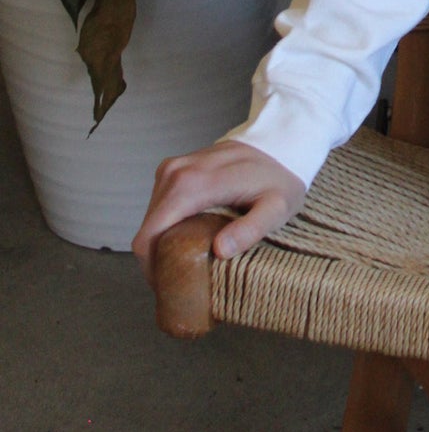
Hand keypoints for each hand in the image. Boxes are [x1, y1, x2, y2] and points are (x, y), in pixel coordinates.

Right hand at [131, 139, 306, 287]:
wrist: (280, 144)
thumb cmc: (279, 180)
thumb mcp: (276, 209)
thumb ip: (250, 229)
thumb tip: (219, 251)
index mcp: (191, 185)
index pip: (148, 236)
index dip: (151, 268)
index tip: (170, 287)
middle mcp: (174, 173)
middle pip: (147, 230)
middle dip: (156, 259)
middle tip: (181, 281)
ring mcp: (172, 168)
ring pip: (150, 219)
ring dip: (160, 243)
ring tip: (185, 263)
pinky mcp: (174, 168)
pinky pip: (158, 205)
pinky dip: (166, 226)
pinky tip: (186, 240)